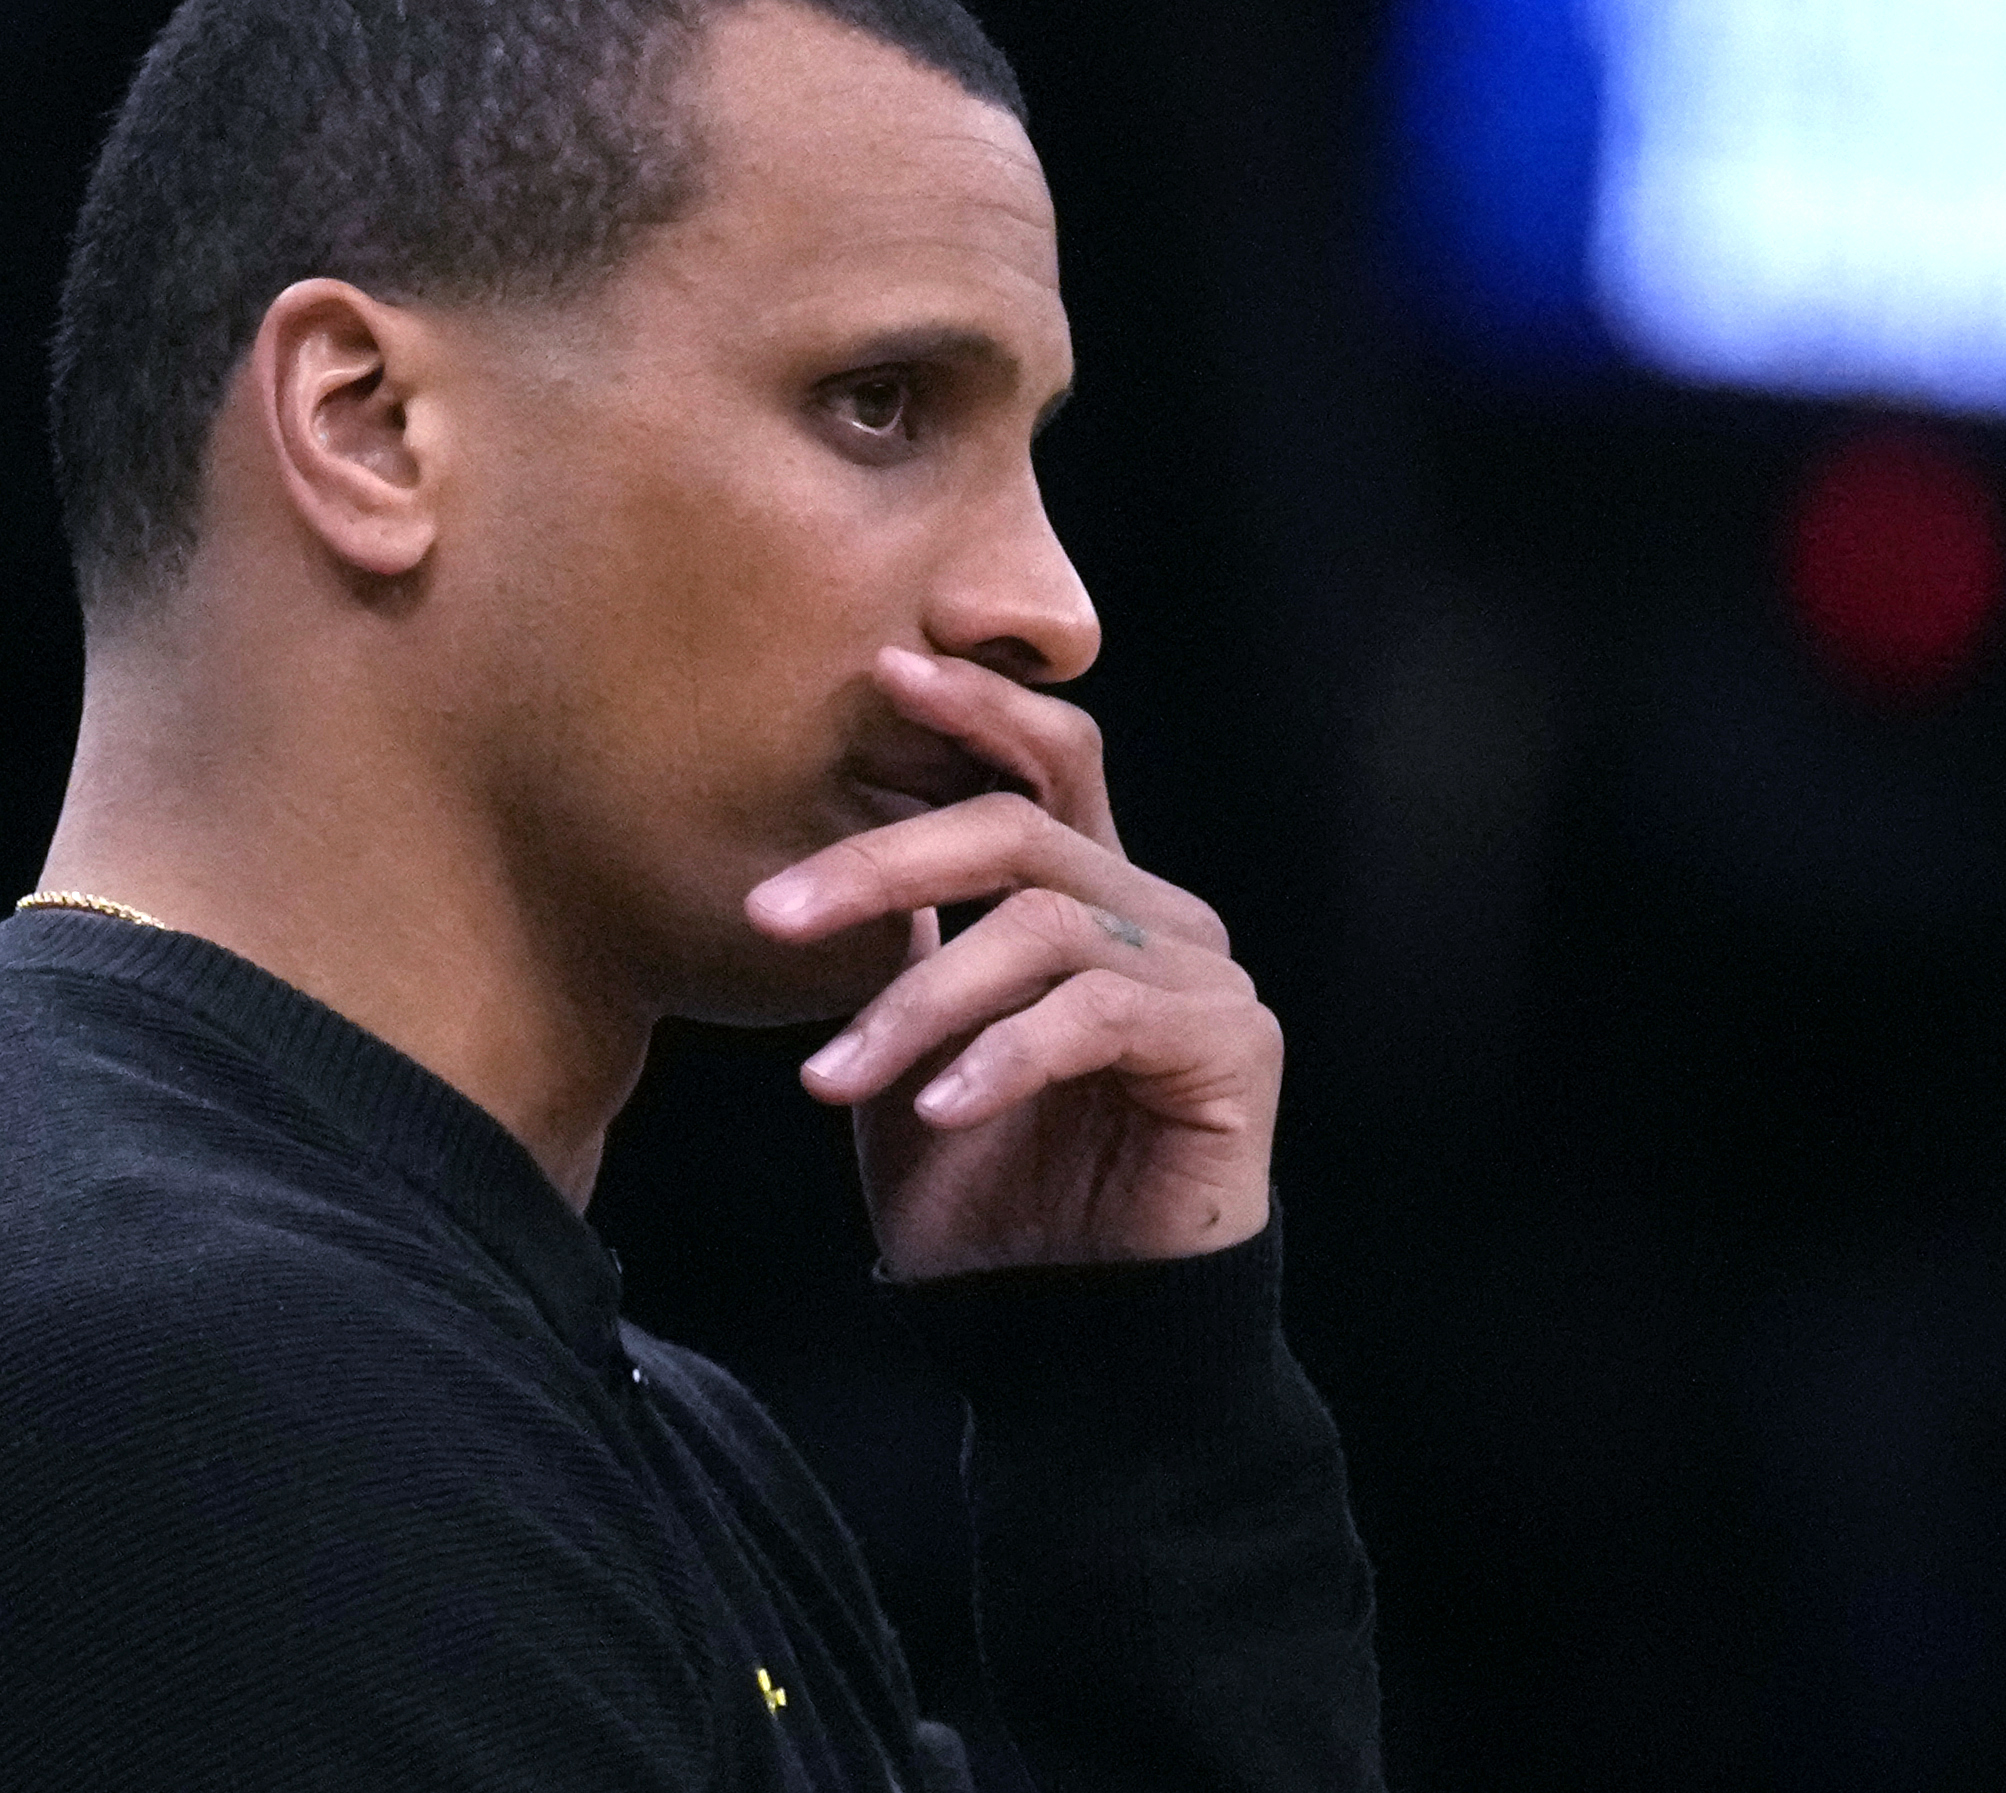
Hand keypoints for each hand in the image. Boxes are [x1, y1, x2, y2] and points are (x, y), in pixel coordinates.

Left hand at [744, 647, 1280, 1281]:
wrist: (1065, 1333)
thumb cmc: (986, 1193)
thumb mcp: (909, 1053)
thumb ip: (899, 950)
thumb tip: (825, 861)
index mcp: (1089, 897)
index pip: (1048, 763)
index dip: (977, 708)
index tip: (883, 672)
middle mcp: (1158, 916)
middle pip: (1023, 830)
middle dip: (885, 861)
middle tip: (773, 913)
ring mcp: (1206, 978)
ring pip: (1042, 928)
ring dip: (919, 1002)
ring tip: (831, 1078)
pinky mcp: (1232, 1049)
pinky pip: (1098, 1017)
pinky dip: (1001, 1058)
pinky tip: (937, 1109)